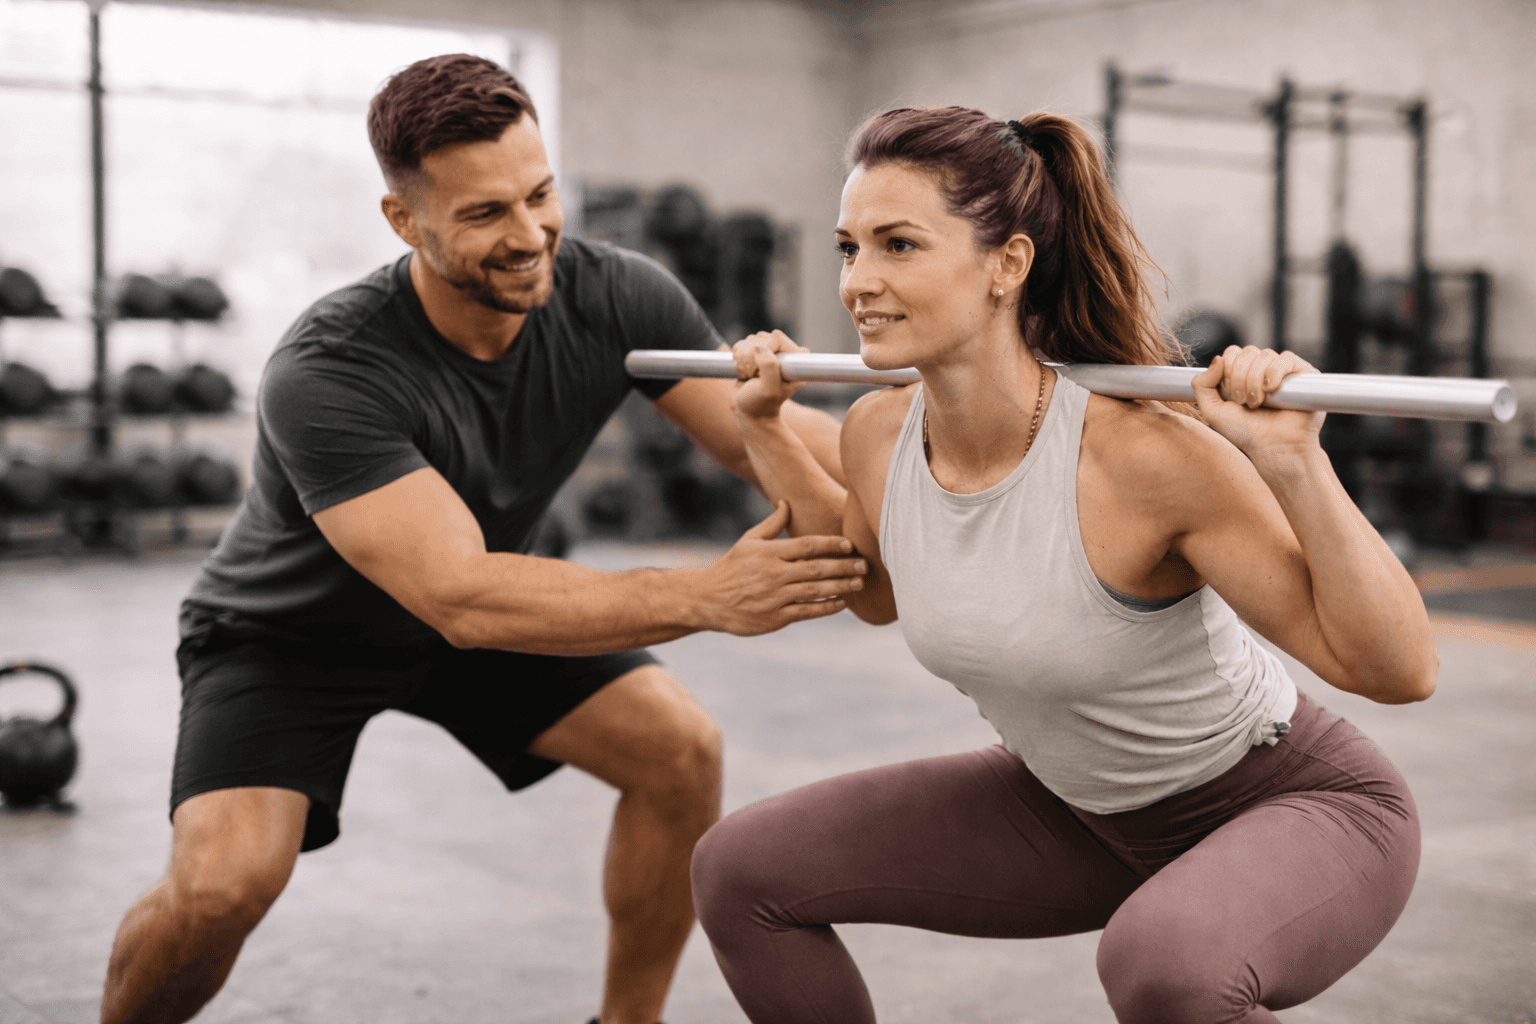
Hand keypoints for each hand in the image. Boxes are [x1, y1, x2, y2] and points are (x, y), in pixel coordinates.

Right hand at [698, 500, 866, 634]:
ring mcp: (775, 597)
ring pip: (815, 590)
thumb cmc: (732, 567)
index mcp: (770, 553)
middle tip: (864, 564)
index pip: (807, 545)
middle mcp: (774, 574)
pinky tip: (841, 602)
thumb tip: (786, 502)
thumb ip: (772, 524)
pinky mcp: (775, 618)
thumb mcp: (748, 541)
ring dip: (841, 586)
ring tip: (859, 582)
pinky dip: (826, 607)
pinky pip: (807, 611)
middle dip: (844, 566)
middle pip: (816, 568)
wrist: (708, 599)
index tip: (849, 544)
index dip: (831, 544)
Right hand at [732, 330, 807, 420]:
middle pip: (764, 337)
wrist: (748, 414)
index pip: (779, 339)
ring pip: (753, 339)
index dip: (766, 348)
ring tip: (747, 374)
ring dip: (744, 355)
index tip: (759, 368)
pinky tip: (742, 370)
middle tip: (752, 373)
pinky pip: (744, 344)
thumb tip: (760, 347)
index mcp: (794, 364)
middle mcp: (784, 358)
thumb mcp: (768, 390)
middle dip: (753, 352)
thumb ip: (769, 367)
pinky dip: (738, 354)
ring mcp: (770, 355)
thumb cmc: (760, 405)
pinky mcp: (757, 356)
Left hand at [1192, 346, 1323, 457]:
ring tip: (1259, 403)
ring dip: (1256, 380)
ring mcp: (1283, 371)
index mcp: (1241, 374)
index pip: (1232, 353)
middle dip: (1240, 378)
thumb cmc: (1244, 432)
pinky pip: (1286, 358)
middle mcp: (1262, 369)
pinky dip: (1275, 372)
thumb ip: (1202, 384)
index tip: (1231, 397)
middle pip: (1247, 352)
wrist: (1273, 447)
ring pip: (1265, 355)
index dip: (1228, 371)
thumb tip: (1219, 358)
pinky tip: (1272, 390)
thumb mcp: (1212, 410)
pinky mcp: (1303, 374)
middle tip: (1245, 403)